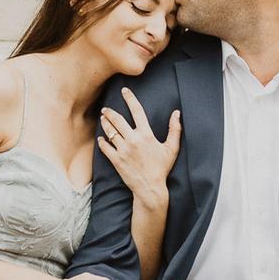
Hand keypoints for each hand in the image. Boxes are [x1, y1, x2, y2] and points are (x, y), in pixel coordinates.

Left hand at [98, 88, 181, 208]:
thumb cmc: (161, 168)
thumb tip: (177, 113)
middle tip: (105, 108)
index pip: (137, 110)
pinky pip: (105, 147)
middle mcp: (133, 140)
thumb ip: (175, 129)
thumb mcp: (172, 148)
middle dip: (109, 112)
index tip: (124, 91)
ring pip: (109, 131)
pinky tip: (101, 138)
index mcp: (146, 135)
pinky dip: (102, 141)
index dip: (130, 98)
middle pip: (117, 120)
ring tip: (103, 119)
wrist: (150, 188)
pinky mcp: (116, 160)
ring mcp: (123, 150)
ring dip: (105, 123)